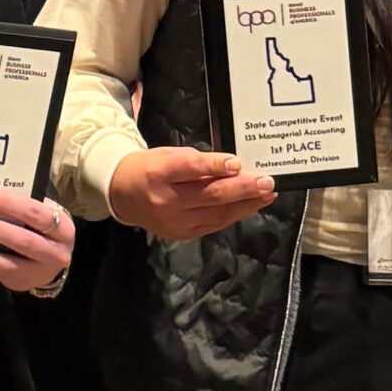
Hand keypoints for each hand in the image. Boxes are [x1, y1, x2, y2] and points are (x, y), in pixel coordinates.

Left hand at [0, 189, 75, 292]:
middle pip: (24, 239)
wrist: (50, 261)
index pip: (36, 214)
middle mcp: (56, 253)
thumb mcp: (41, 216)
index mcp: (64, 228)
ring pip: (11, 259)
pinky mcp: (22, 281)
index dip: (10, 204)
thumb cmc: (41, 230)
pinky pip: (0, 270)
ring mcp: (40, 271)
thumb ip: (23, 206)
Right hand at [106, 145, 274, 239]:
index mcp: (158, 173)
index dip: (214, 166)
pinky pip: (214, 224)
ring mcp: (175, 222)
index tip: (238, 163)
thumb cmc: (151, 168)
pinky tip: (250, 206)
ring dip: (246, 204)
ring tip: (267, 194)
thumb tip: (235, 169)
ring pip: (217, 214)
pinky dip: (234, 214)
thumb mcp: (169, 155)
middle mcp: (166, 201)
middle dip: (243, 189)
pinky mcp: (182, 235)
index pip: (189, 169)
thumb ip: (199, 162)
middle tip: (267, 182)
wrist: (123, 195)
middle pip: (210, 195)